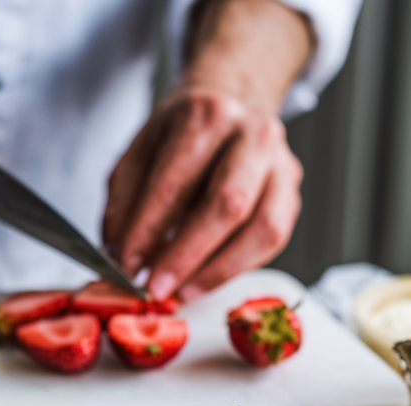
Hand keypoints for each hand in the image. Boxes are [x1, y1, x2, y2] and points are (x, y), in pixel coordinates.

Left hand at [102, 86, 302, 302]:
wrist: (230, 107)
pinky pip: (272, 241)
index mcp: (206, 117)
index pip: (174, 183)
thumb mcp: (137, 156)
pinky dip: (235, 269)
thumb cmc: (181, 136)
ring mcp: (280, 165)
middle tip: (156, 288)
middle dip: (185, 256)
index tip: (127, 265)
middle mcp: (252, 135)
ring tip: (181, 293)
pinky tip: (203, 282)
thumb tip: (119, 255)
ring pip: (261, 228)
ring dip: (216, 272)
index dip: (147, 232)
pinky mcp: (291, 194)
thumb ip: (123, 205)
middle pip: (227, 204)